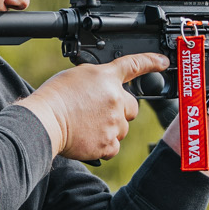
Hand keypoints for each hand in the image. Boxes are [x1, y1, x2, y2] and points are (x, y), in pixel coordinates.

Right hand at [17, 52, 169, 161]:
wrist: (45, 121)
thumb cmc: (55, 97)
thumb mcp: (77, 75)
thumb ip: (99, 80)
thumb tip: (106, 88)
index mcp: (107, 78)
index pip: (135, 65)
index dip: (151, 62)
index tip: (163, 62)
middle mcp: (116, 99)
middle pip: (132, 107)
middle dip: (121, 111)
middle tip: (100, 114)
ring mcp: (114, 122)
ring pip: (122, 128)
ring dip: (110, 129)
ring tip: (87, 126)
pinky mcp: (108, 143)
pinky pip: (113, 146)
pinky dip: (102, 145)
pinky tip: (87, 139)